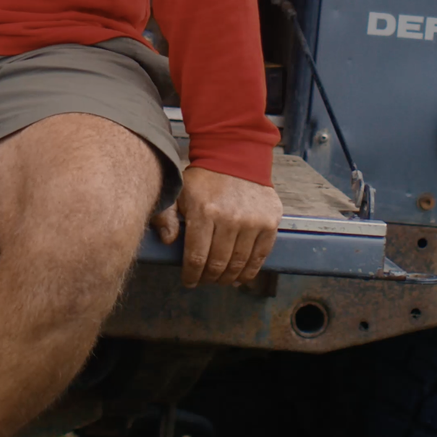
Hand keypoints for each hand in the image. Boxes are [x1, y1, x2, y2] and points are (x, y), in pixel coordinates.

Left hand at [150, 166, 281, 286]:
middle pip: (218, 264)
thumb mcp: (179, 191)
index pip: (197, 257)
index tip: (189, 281)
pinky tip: (241, 275)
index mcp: (204, 211)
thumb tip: (167, 240)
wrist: (237, 155)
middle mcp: (230, 218)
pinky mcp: (269, 222)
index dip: (192, 275)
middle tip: (205, 280)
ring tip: (221, 279)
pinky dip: (250, 270)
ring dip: (228, 277)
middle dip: (209, 277)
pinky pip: (260, 255)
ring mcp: (252, 221)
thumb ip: (167, 214)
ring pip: (239, 263)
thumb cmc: (205, 177)